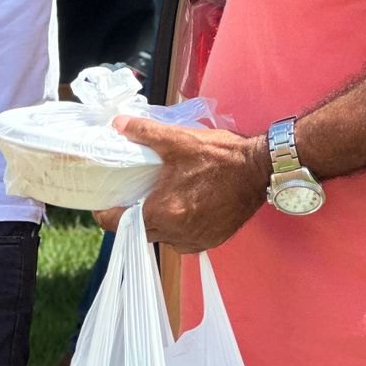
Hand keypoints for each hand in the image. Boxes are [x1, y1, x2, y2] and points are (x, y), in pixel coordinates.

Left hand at [94, 115, 268, 253]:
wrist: (260, 169)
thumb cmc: (221, 156)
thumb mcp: (179, 140)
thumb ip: (144, 132)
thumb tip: (118, 124)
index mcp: (164, 212)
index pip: (119, 224)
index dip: (107, 213)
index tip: (106, 203)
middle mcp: (179, 234)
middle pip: (141, 232)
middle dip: (134, 216)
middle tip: (135, 195)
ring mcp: (197, 240)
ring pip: (163, 238)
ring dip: (159, 223)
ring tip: (162, 200)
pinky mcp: (212, 241)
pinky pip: (184, 240)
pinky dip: (179, 228)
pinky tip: (184, 208)